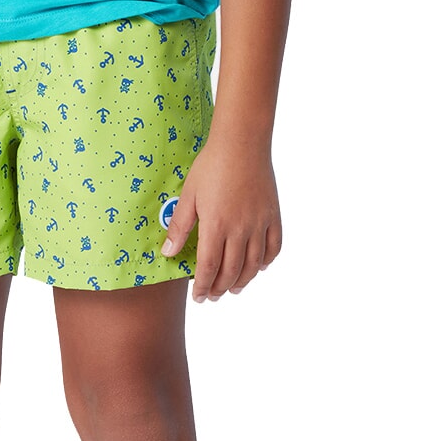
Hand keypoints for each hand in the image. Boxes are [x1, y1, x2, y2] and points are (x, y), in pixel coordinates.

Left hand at [160, 138, 281, 301]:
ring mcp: (260, 224)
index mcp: (216, 226)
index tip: (199, 297)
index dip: (203, 287)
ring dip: (243, 281)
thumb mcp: (188, 196)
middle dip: (221, 288)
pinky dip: (266, 261)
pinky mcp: (273, 216)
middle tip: (213, 296)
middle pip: (231, 271)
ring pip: (253, 264)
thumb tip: (167, 253)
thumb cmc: (211, 167)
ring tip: (234, 289)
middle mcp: (240, 230)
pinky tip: (258, 267)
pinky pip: (274, 247)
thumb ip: (179, 227)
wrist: (242, 143)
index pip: (209, 268)